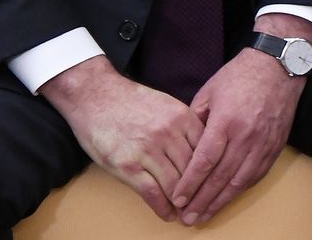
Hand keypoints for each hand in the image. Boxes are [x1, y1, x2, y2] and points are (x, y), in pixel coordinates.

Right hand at [40, 56, 203, 220]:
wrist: (95, 96)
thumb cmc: (131, 101)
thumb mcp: (167, 105)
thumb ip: (185, 125)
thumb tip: (203, 148)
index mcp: (183, 117)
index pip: (208, 150)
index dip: (213, 171)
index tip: (216, 185)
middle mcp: (169, 133)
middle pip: (194, 170)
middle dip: (200, 192)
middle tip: (203, 206)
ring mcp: (148, 150)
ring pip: (175, 184)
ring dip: (182, 204)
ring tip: (187, 214)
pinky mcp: (127, 165)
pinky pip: (152, 192)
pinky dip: (162, 207)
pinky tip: (167, 214)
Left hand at [168, 13, 311, 224]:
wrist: (279, 66)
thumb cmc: (240, 75)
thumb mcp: (208, 92)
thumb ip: (195, 121)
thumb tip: (184, 147)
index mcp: (226, 121)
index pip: (205, 161)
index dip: (190, 184)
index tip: (177, 199)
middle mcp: (246, 136)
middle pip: (221, 177)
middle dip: (202, 201)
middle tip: (187, 219)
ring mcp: (263, 142)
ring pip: (240, 181)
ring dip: (221, 201)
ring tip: (205, 216)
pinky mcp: (275, 146)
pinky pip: (256, 174)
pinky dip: (241, 189)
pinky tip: (228, 198)